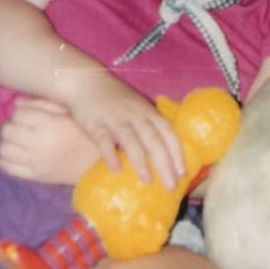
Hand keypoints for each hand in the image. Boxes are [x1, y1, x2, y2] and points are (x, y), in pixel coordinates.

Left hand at [0, 98, 98, 184]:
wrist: (94, 163)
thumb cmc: (82, 134)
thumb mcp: (68, 113)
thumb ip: (42, 105)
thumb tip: (15, 104)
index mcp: (50, 124)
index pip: (18, 114)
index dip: (20, 113)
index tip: (27, 116)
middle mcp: (39, 142)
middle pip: (7, 131)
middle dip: (10, 126)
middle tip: (20, 128)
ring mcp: (35, 161)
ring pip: (3, 149)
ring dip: (7, 142)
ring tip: (17, 142)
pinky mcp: (33, 176)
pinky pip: (6, 166)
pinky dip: (6, 159)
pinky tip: (16, 155)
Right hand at [67, 78, 185, 189]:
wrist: (87, 82)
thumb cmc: (117, 100)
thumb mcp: (139, 108)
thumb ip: (149, 127)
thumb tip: (163, 156)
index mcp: (149, 112)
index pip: (168, 132)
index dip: (177, 152)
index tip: (182, 173)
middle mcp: (136, 115)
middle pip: (154, 140)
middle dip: (164, 164)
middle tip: (171, 186)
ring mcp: (116, 119)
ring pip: (131, 140)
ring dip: (141, 161)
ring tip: (148, 181)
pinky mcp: (96, 123)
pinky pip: (104, 140)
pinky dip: (111, 155)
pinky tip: (116, 170)